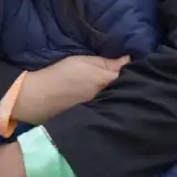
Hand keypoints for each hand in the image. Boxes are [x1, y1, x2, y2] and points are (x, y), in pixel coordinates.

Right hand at [14, 55, 129, 124]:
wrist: (39, 98)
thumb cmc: (61, 75)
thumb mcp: (83, 62)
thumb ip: (107, 62)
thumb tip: (128, 59)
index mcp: (106, 81)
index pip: (129, 76)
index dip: (134, 70)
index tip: (137, 65)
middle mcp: (107, 98)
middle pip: (125, 89)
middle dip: (129, 83)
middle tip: (130, 75)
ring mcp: (101, 109)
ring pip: (117, 98)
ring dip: (120, 93)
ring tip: (121, 86)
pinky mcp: (94, 116)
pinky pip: (108, 107)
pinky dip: (110, 102)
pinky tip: (109, 98)